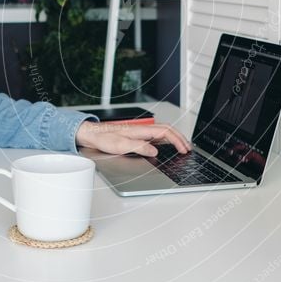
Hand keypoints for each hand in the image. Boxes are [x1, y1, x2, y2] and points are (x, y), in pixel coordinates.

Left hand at [75, 121, 190, 156]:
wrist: (92, 134)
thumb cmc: (103, 138)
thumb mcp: (120, 145)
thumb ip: (138, 147)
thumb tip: (154, 151)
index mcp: (141, 130)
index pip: (165, 132)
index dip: (177, 140)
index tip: (184, 149)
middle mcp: (142, 130)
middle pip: (167, 130)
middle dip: (180, 138)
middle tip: (188, 148)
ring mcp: (140, 132)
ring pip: (163, 132)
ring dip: (174, 138)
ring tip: (182, 146)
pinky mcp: (137, 136)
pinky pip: (156, 136)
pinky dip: (166, 140)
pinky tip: (167, 146)